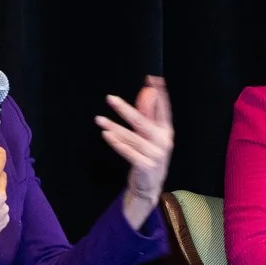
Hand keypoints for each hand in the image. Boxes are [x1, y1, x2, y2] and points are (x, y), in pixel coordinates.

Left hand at [97, 74, 174, 229]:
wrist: (150, 186)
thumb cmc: (149, 156)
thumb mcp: (151, 135)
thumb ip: (147, 115)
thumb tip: (146, 92)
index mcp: (166, 131)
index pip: (164, 109)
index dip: (159, 93)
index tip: (152, 79)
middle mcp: (163, 141)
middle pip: (142, 122)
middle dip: (125, 109)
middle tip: (110, 98)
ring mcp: (155, 155)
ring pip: (131, 137)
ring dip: (114, 127)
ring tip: (99, 120)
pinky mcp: (145, 166)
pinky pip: (128, 152)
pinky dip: (117, 144)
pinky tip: (106, 135)